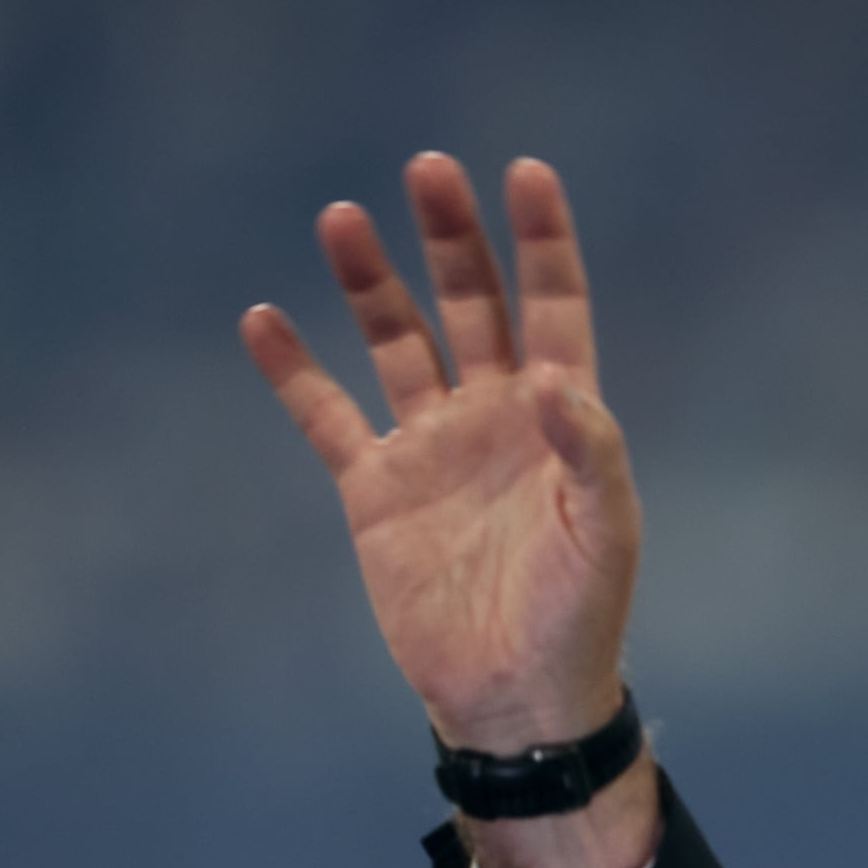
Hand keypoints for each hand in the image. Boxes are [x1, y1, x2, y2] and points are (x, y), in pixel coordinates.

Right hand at [247, 153, 655, 867]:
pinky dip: (294, 372)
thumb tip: (563, 379)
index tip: (526, 173)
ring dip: (371, 284)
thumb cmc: (579, 618)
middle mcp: (495, 418)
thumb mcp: (604, 535)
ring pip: (396, 343)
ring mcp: (431, 449)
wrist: (514, 697)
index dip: (542, 243)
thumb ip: (593, 453)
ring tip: (342, 218)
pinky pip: (327, 418)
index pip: (554, 310)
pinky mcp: (375, 492)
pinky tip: (263, 320)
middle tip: (428, 170)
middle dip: (452, 240)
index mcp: (561, 420)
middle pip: (471, 306)